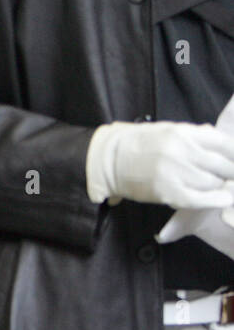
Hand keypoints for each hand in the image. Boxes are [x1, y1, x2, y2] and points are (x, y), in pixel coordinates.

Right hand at [88, 121, 233, 209]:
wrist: (108, 160)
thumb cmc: (136, 143)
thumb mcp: (165, 129)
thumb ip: (193, 134)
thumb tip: (217, 136)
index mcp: (182, 132)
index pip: (224, 144)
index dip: (233, 154)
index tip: (232, 161)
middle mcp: (182, 151)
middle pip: (223, 165)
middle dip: (229, 172)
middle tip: (228, 175)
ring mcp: (175, 172)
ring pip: (213, 183)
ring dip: (218, 185)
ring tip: (215, 185)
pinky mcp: (169, 192)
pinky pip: (202, 199)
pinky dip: (217, 200)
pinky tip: (225, 199)